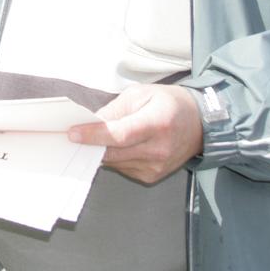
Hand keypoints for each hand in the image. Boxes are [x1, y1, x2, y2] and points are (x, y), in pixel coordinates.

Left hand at [67, 84, 202, 184]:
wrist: (198, 124)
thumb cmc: (168, 104)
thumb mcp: (141, 94)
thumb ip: (114, 109)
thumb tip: (90, 122)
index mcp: (157, 123)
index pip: (120, 135)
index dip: (94, 136)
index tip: (72, 134)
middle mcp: (158, 150)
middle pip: (114, 152)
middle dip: (90, 145)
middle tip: (70, 137)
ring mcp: (156, 166)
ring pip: (115, 162)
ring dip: (100, 151)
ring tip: (92, 138)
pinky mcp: (152, 176)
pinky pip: (122, 168)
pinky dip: (113, 157)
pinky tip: (114, 146)